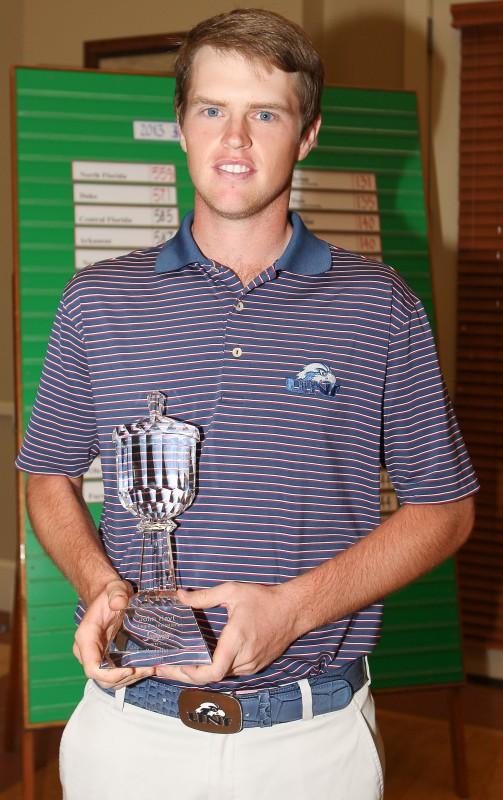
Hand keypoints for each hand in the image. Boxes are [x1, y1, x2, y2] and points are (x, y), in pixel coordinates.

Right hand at [73, 578, 154, 689]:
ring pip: (110, 681)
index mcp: (86, 637)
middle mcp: (88, 652)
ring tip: (151, 668)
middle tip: (148, 668)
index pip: (92, 667)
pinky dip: (131, 676)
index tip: (130, 670)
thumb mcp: (114, 588)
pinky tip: (147, 667)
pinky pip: (116, 675)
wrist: (107, 597)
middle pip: (103, 678)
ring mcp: (97, 657)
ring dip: (131, 679)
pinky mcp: (106, 659)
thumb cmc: (109, 594)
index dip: (110, 675)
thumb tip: (119, 603)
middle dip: (126, 678)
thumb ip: (116, 593)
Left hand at [154, 581, 299, 684]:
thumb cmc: (264, 599)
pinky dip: (214, 669)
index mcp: (236, 642)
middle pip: (211, 677)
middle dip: (185, 674)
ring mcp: (251, 665)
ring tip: (177, 664)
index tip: (171, 666)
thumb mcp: (232, 592)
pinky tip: (201, 660)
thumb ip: (204, 597)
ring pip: (221, 675)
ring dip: (199, 672)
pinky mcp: (256, 666)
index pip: (211, 672)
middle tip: (163, 667)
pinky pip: (231, 672)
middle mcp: (244, 659)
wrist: (294, 610)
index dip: (189, 674)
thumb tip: (180, 596)